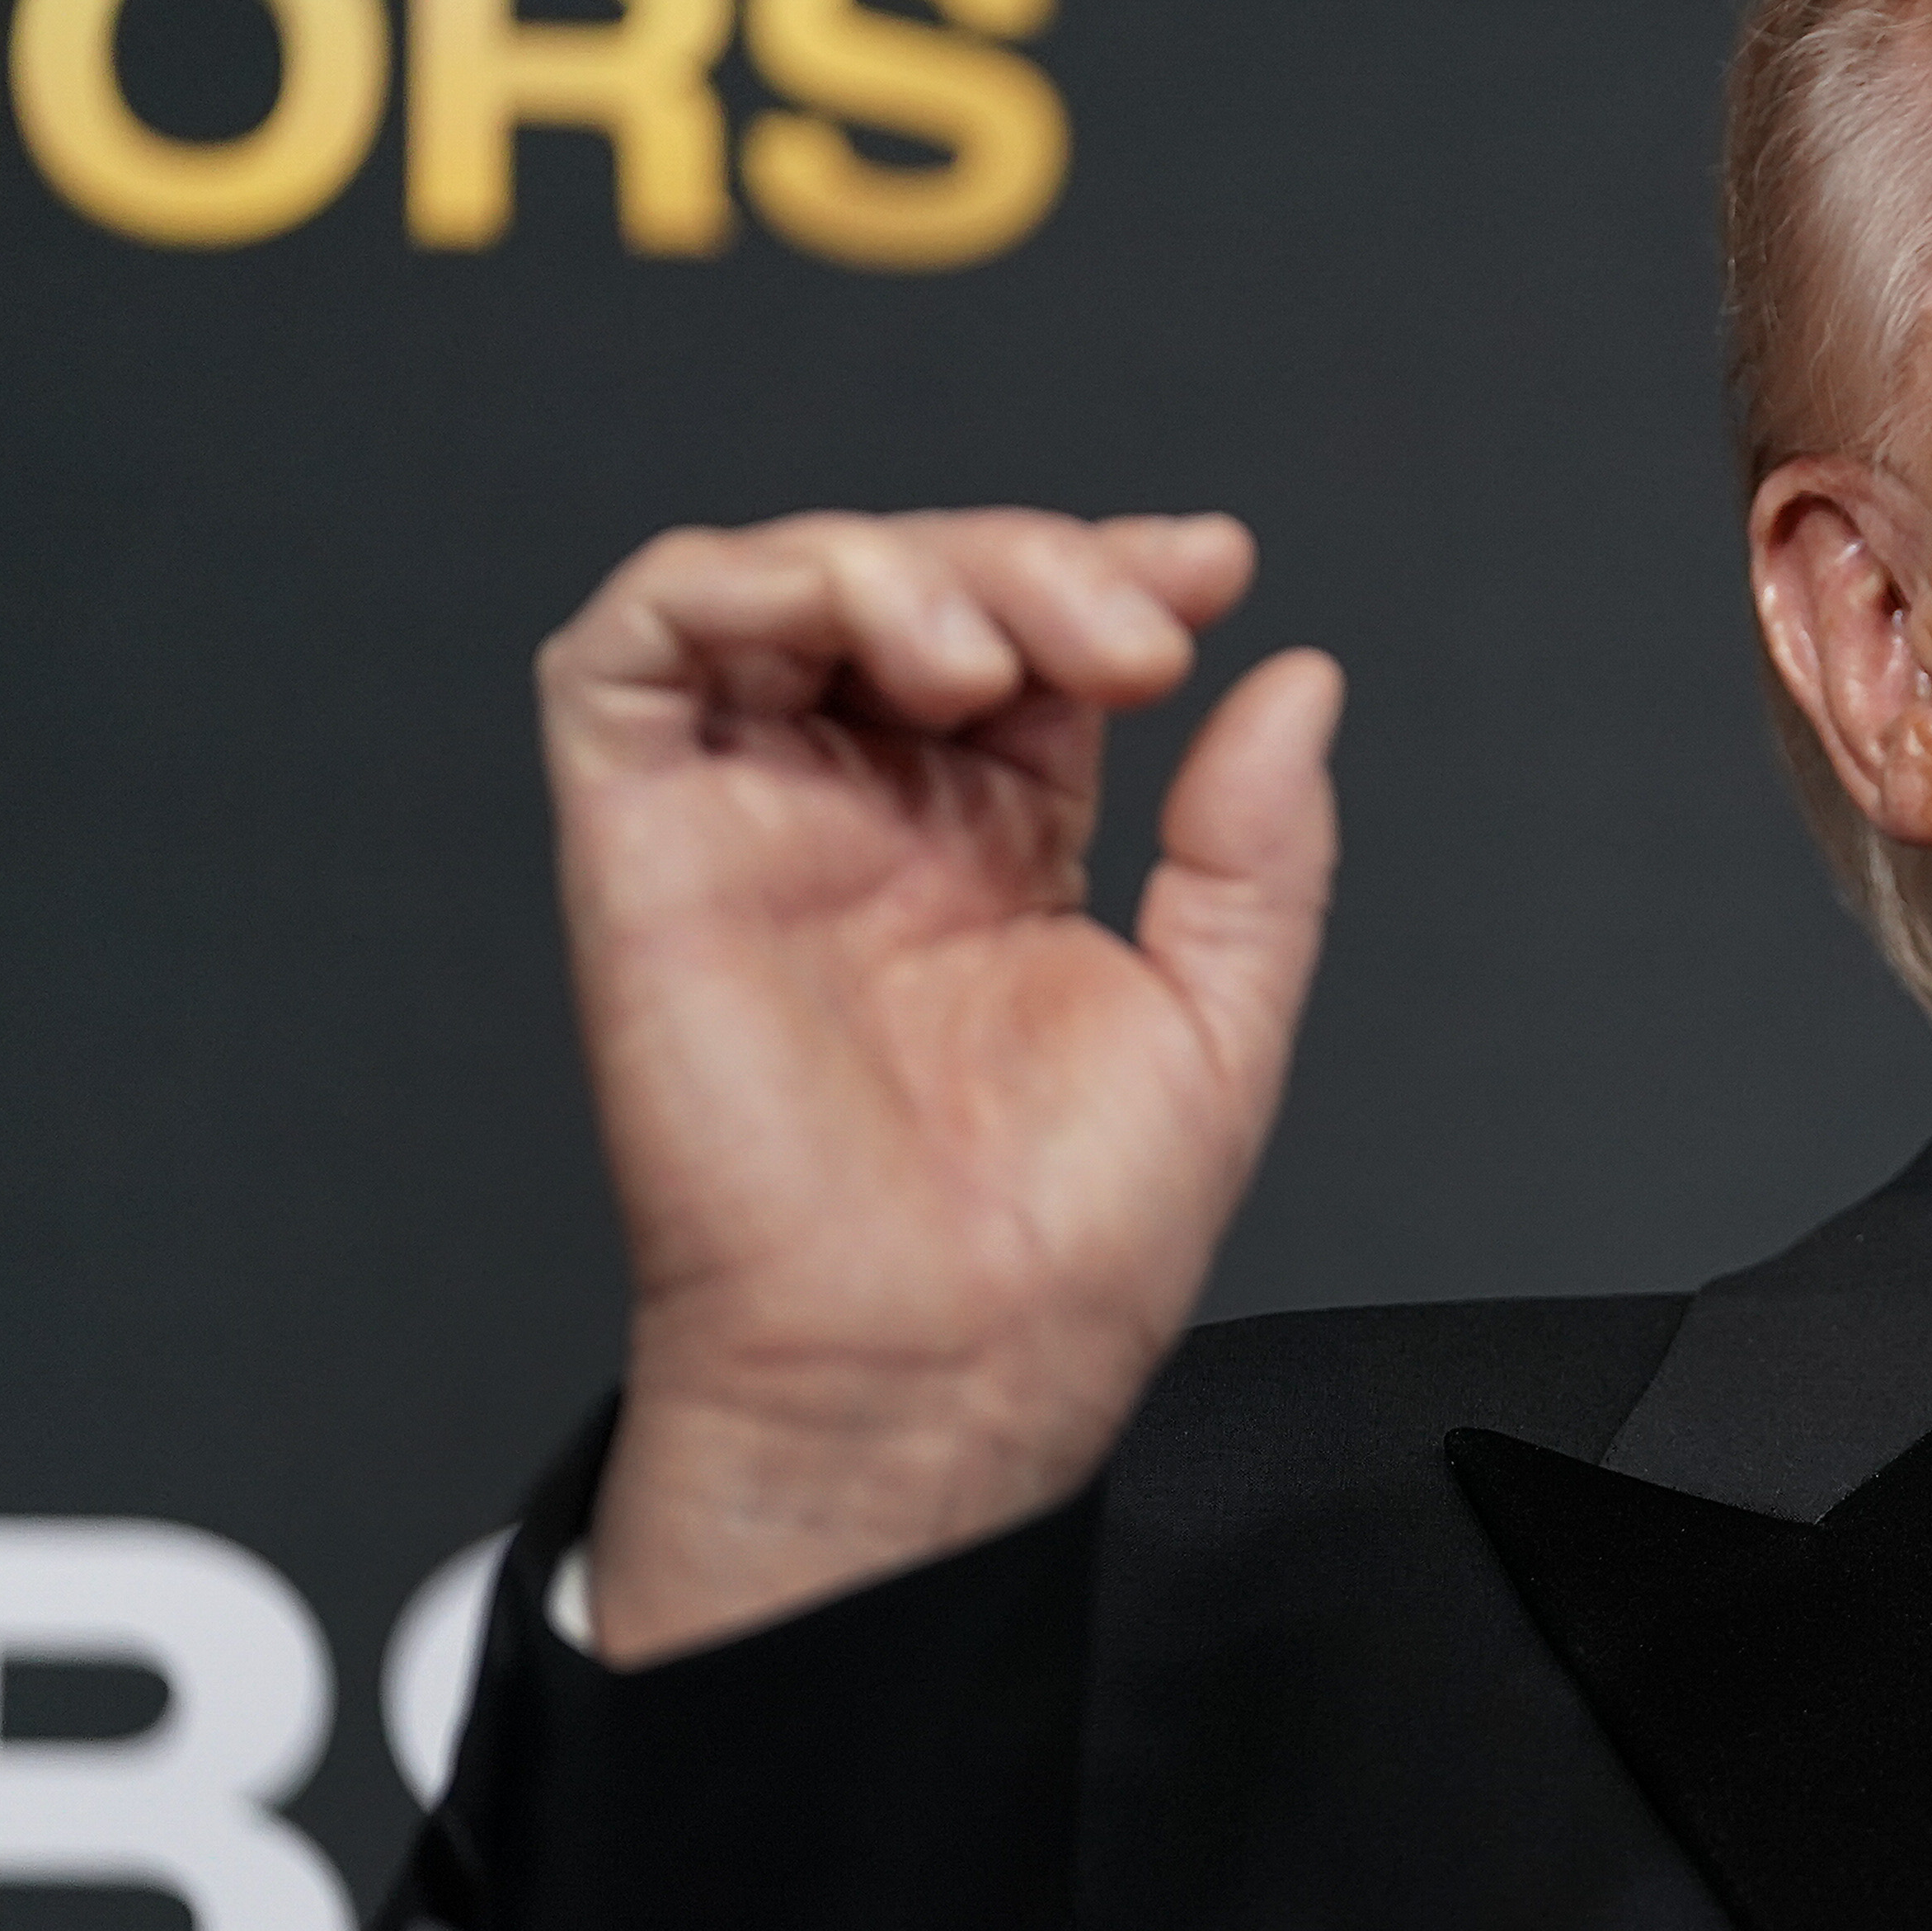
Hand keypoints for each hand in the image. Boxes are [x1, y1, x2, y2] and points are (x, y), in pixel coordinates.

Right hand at [542, 510, 1341, 1663]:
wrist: (944, 1369)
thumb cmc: (1059, 1248)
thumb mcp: (1220, 1011)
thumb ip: (1257, 843)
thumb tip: (1300, 679)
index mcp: (994, 849)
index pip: (1031, 640)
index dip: (1109, 569)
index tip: (1212, 568)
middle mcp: (867, 820)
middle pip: (919, 586)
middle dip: (1034, 562)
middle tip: (1135, 637)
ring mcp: (749, 821)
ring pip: (778, 583)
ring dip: (906, 561)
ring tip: (1013, 653)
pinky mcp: (643, 842)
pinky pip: (631, 647)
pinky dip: (748, 582)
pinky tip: (892, 641)